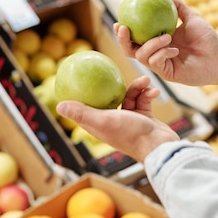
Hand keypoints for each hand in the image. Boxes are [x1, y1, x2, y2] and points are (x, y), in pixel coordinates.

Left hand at [56, 75, 178, 163]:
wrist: (159, 145)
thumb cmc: (130, 134)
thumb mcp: (103, 120)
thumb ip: (82, 113)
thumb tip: (59, 106)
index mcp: (99, 124)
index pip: (87, 106)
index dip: (83, 94)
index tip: (82, 77)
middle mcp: (112, 121)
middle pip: (110, 97)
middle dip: (115, 85)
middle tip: (117, 72)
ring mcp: (129, 119)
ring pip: (130, 96)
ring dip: (139, 87)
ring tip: (146, 80)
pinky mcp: (143, 117)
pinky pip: (143, 99)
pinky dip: (148, 94)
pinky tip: (155, 90)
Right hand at [116, 0, 217, 87]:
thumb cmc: (207, 37)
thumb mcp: (191, 16)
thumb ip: (177, 5)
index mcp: (158, 41)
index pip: (136, 37)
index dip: (124, 31)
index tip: (120, 20)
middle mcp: (156, 53)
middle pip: (130, 50)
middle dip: (123, 40)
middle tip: (124, 28)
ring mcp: (161, 64)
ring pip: (142, 55)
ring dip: (151, 44)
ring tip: (167, 36)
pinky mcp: (167, 73)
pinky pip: (155, 62)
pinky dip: (162, 53)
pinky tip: (175, 49)